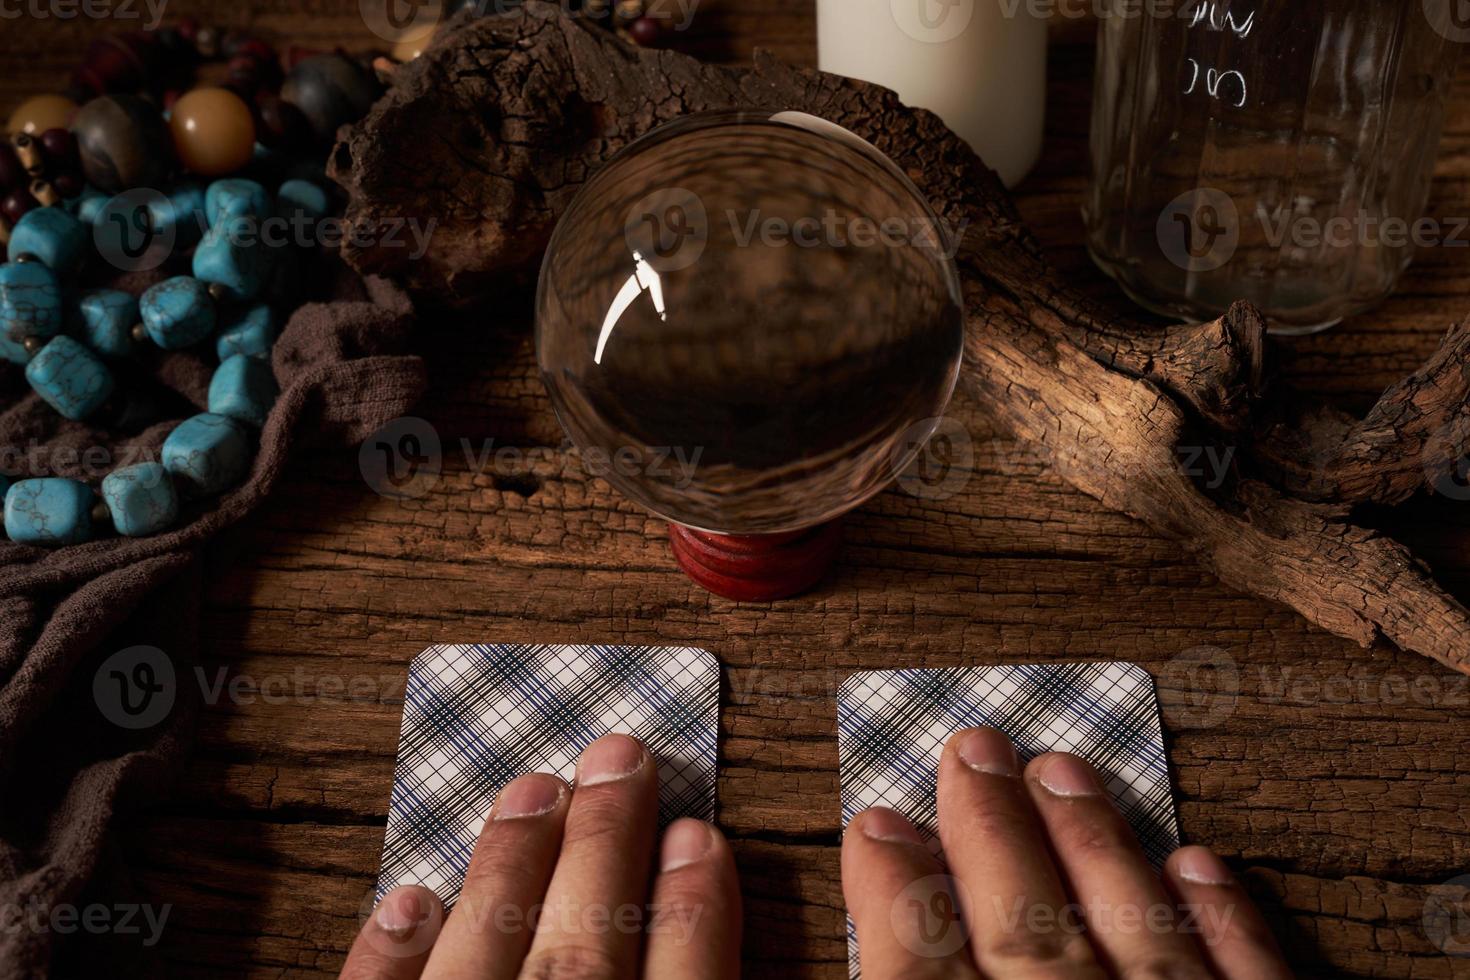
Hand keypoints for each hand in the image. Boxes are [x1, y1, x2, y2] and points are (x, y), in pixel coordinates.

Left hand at [340, 734, 740, 979]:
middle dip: (606, 843)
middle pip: (586, 948)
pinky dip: (392, 955)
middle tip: (618, 759)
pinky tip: (407, 900)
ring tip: (531, 790)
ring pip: (488, 951)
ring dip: (511, 865)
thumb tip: (702, 902)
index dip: (695, 906)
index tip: (696, 836)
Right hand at [843, 727, 1292, 978]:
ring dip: (1095, 844)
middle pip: (1022, 927)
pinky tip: (1199, 866)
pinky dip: (1225, 924)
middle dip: (992, 826)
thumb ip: (897, 974)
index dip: (889, 884)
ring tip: (1066, 769)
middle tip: (974, 749)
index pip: (915, 964)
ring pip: (1131, 937)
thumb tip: (832, 889)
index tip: (873, 822)